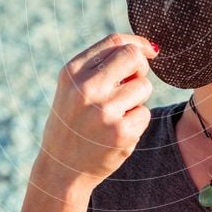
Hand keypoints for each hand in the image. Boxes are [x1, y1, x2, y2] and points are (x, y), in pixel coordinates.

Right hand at [37, 33, 159, 186]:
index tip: (149, 52)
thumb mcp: (74, 88)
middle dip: (141, 68)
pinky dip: (136, 122)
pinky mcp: (120, 133)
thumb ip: (102, 65)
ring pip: (144, 86)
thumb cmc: (73, 122)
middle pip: (133, 57)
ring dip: (137, 99)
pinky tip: (116, 133)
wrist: (60, 170)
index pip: (114, 41)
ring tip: (116, 114)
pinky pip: (145, 113)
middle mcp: (85, 88)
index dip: (138, 44)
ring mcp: (103, 111)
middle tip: (132, 85)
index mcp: (72, 72)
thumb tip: (150, 48)